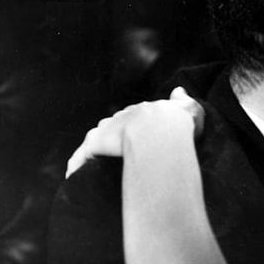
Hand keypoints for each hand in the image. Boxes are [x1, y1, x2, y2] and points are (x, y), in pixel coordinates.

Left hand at [65, 87, 204, 177]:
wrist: (162, 131)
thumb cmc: (179, 124)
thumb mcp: (190, 109)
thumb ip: (183, 101)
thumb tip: (179, 91)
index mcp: (144, 111)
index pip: (134, 117)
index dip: (134, 127)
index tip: (135, 137)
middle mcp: (124, 117)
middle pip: (113, 125)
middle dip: (113, 135)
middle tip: (115, 151)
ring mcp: (109, 129)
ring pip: (97, 137)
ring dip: (93, 148)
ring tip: (91, 163)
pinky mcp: (97, 144)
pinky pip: (82, 155)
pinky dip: (77, 163)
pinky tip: (72, 173)